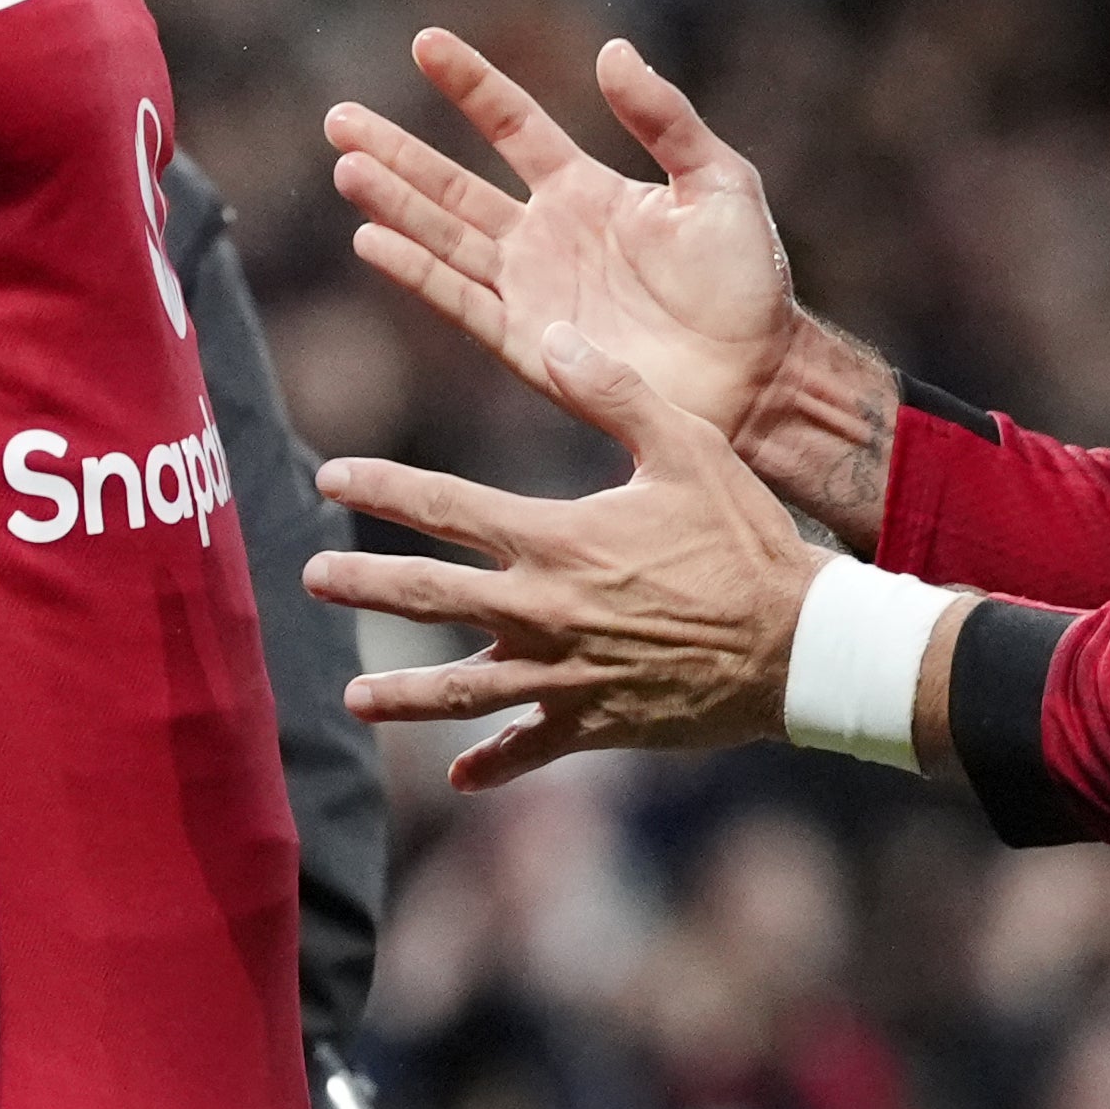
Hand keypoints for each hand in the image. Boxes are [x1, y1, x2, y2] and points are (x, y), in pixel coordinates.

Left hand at [315, 323, 829, 789]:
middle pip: (431, 597)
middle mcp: (545, 611)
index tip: (330, 476)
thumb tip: (550, 334)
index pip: (445, 507)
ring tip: (355, 697)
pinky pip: (530, 748)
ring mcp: (565, 675)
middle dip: (366, 584)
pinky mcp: (595, 724)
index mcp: (557, 539)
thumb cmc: (746, 537)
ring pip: (461, 691)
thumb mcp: (687, 445)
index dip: (383, 488)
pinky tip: (458, 775)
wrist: (797, 645)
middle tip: (312, 577)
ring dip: (402, 694)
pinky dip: (492, 763)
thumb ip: (614, 389)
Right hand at [331, 30, 798, 439]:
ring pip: (445, 238)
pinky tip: (374, 240)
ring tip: (347, 167)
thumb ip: (665, 119)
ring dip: (394, 204)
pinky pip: (463, 301)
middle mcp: (544, 236)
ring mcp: (530, 290)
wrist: (758, 377)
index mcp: (586, 190)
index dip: (470, 85)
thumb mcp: (717, 181)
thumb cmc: (747, 281)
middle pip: (452, 184)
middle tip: (337, 117)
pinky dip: (418, 274)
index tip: (424, 43)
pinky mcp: (529, 344)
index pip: (512, 124)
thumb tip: (611, 50)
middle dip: (396, 149)